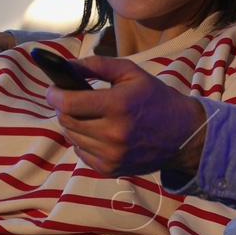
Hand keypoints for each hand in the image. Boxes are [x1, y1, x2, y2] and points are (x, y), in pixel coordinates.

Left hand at [48, 56, 208, 177]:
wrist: (183, 134)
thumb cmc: (154, 97)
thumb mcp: (130, 72)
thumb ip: (96, 65)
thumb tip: (64, 65)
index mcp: (118, 105)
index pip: (69, 104)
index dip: (54, 95)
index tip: (52, 89)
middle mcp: (113, 134)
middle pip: (66, 121)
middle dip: (63, 108)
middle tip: (70, 99)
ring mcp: (112, 155)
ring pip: (72, 137)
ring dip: (72, 124)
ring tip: (87, 115)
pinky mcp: (111, 169)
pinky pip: (81, 153)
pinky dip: (83, 141)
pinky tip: (97, 132)